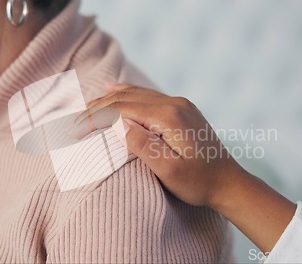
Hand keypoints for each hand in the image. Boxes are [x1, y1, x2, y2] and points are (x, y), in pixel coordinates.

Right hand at [76, 84, 296, 252]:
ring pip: (135, 94)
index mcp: (169, 117)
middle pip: (125, 98)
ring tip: (85, 106)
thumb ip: (143, 145)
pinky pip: (147, 95)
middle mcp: (174, 104)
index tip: (73, 130)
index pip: (121, 110)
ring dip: (109, 99)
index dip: (94, 117)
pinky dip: (126, 94)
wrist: (229, 183)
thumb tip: (117, 124)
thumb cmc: (199, 183)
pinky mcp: (181, 109)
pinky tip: (114, 89)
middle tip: (72, 120)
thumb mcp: (170, 171)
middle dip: (96, 108)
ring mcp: (179, 104)